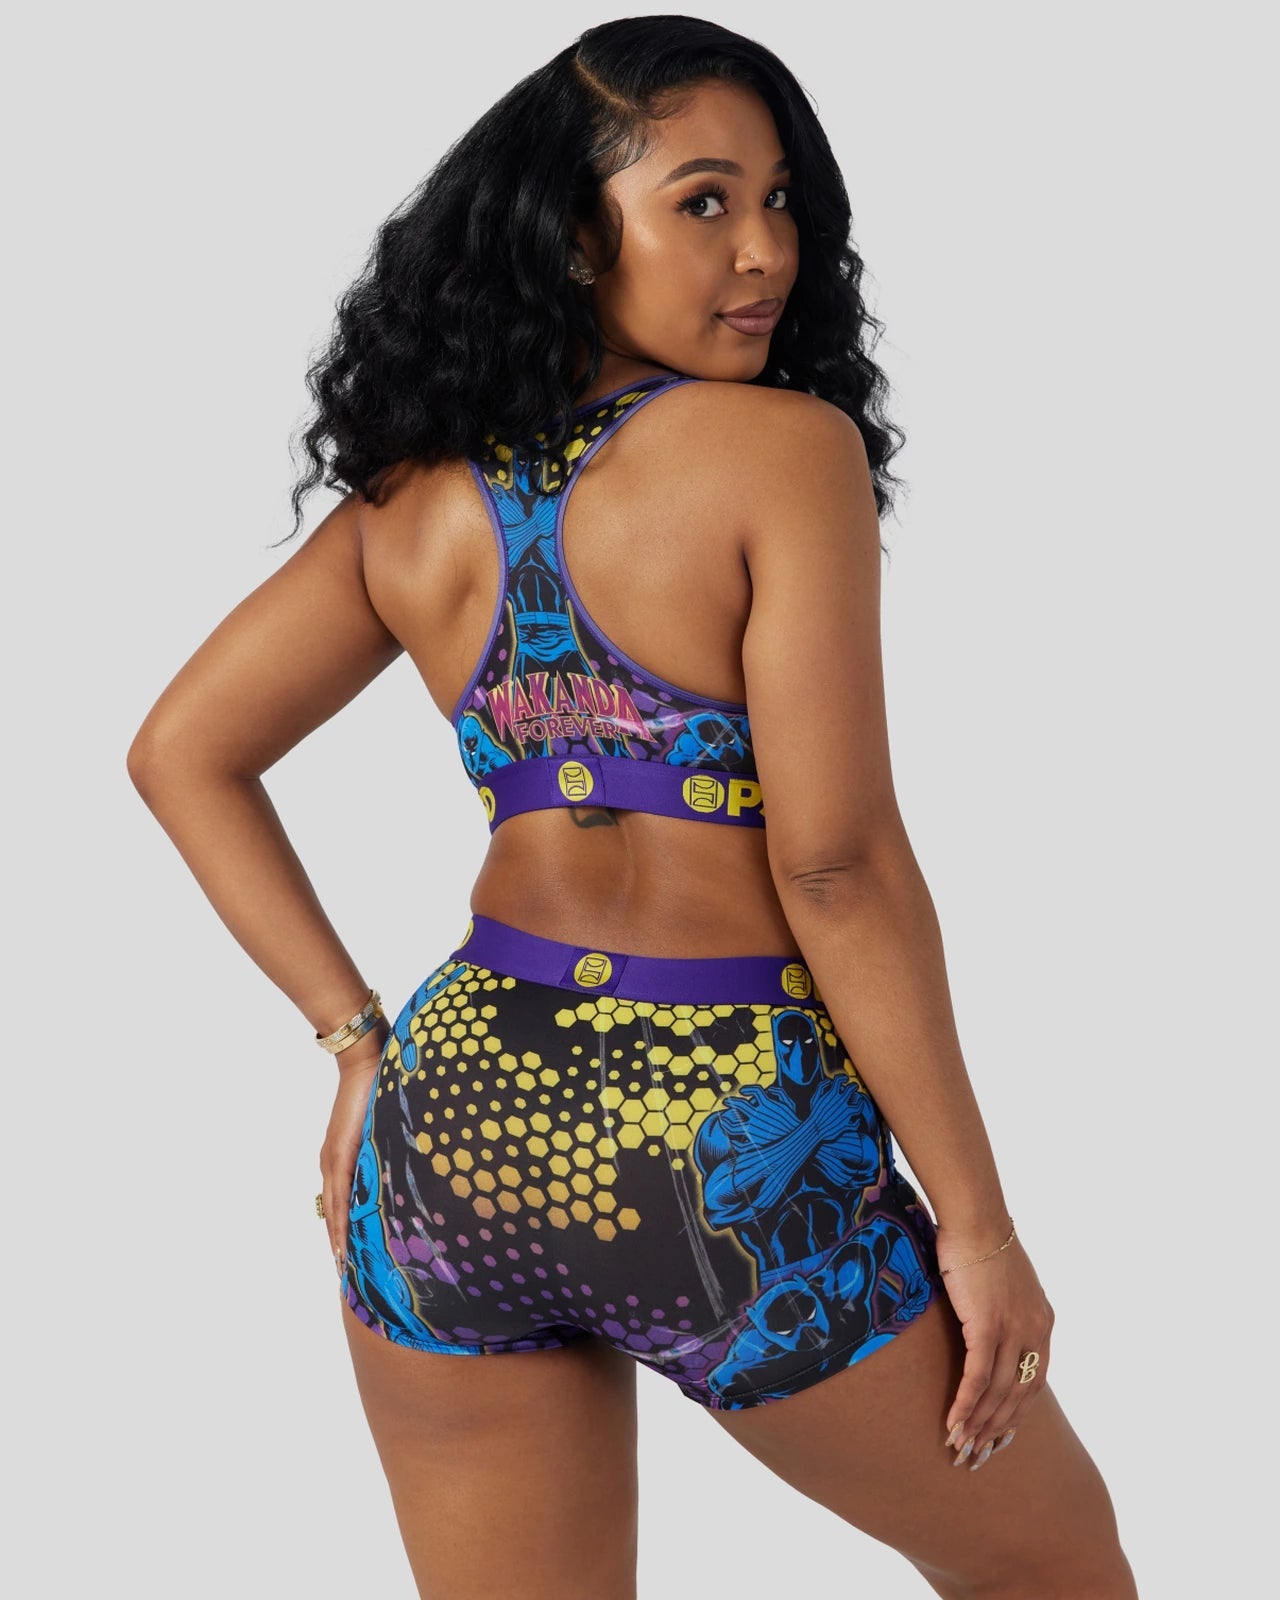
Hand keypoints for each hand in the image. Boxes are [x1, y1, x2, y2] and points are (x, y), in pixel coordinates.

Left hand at [319, 1026, 387, 1278]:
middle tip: (348, 1275)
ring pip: (335, 1210)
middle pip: (334, 1214)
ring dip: (339, 1239)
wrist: (366, 1063)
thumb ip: (388, 1150)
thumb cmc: (377, 1089)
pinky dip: (342, 1220)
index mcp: (342, 1159)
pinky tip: (344, 1239)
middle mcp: (333, 1164)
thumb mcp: (382, 1128)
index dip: (345, 1231)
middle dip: (341, 1244)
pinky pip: (340, 1195)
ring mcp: (334, 1160)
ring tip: (345, 1267)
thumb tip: (404, 1170)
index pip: (342, 1203)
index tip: (351, 1257)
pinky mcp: (340, 1154)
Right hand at [935, 1218, 1053, 1470]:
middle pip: (1019, 1395)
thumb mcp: (1001, 1280)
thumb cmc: (978, 1238)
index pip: (1035, 1381)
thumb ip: (1000, 1307)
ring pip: (999, 1393)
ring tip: (960, 1447)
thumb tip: (982, 1320)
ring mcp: (1014, 1330)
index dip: (1016, 1413)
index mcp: (1042, 1321)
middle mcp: (1035, 1331)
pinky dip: (966, 1405)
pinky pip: (978, 1378)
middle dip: (997, 1429)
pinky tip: (954, 1423)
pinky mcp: (988, 1326)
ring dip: (979, 1424)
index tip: (999, 1436)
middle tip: (977, 1454)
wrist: (975, 1214)